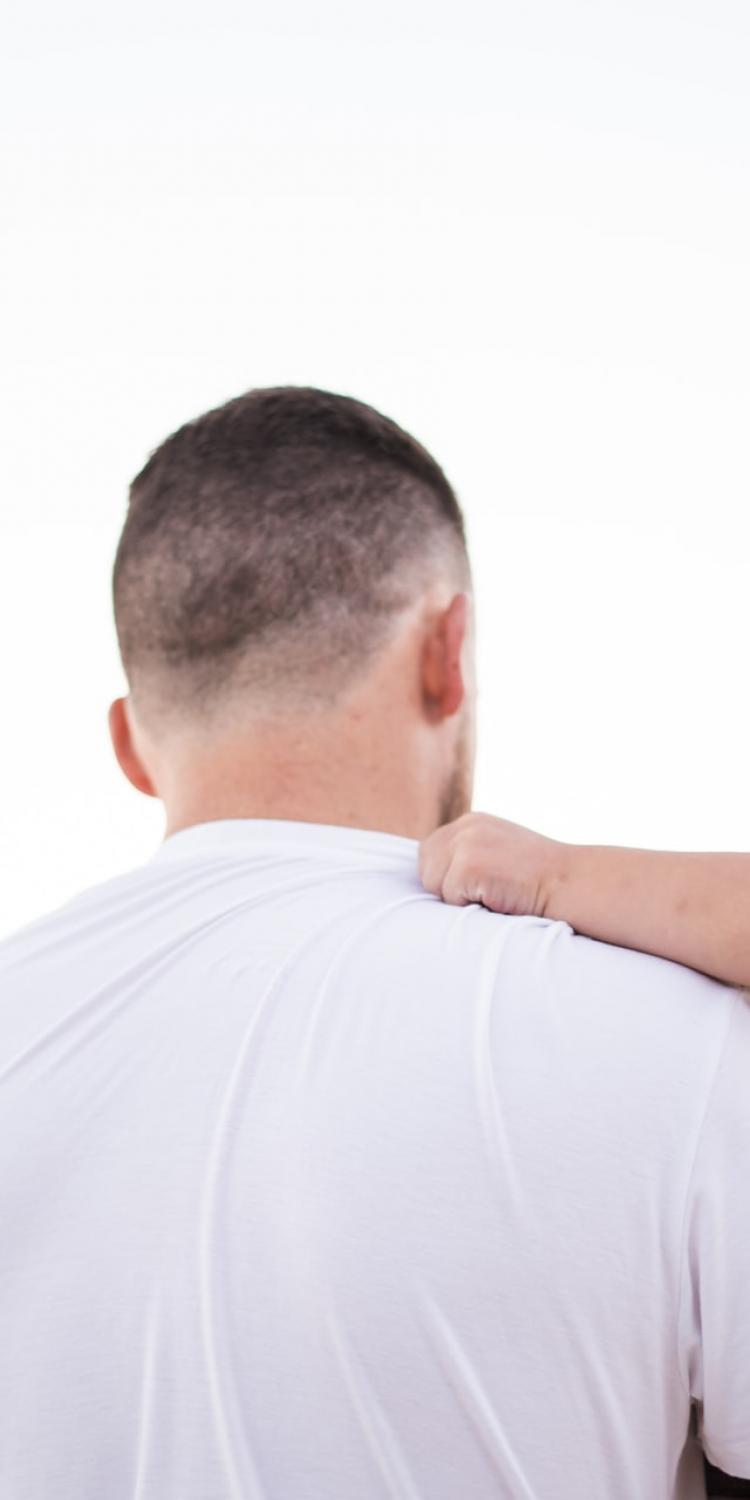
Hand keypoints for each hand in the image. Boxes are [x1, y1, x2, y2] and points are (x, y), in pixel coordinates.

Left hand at [418, 811, 566, 917]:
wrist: (569, 882)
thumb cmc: (539, 880)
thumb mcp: (501, 854)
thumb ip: (470, 856)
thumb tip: (434, 878)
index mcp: (471, 823)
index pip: (430, 852)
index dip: (445, 877)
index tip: (476, 887)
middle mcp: (465, 827)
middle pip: (426, 870)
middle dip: (448, 889)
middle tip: (489, 892)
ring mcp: (466, 843)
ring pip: (435, 886)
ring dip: (460, 900)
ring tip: (496, 893)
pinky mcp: (468, 864)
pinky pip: (450, 899)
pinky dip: (472, 907)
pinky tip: (499, 898)